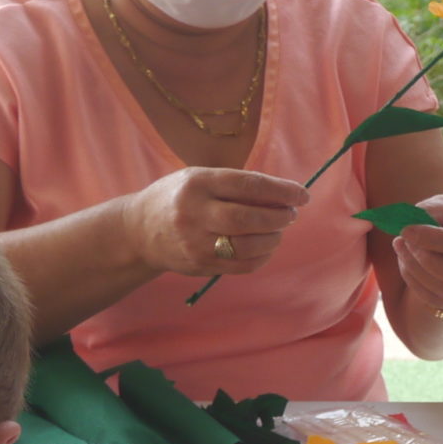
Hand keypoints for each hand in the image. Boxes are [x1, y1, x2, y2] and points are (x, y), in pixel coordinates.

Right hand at [132, 166, 306, 277]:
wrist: (140, 231)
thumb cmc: (179, 197)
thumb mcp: (199, 178)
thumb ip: (236, 185)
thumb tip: (284, 195)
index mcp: (197, 183)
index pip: (248, 185)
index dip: (281, 190)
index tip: (302, 194)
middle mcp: (195, 213)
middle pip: (249, 218)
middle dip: (279, 216)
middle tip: (291, 214)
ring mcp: (196, 243)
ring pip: (248, 245)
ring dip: (273, 238)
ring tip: (278, 229)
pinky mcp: (200, 265)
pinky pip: (243, 265)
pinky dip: (263, 256)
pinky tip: (266, 246)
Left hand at [391, 195, 442, 312]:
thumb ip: (436, 209)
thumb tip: (415, 221)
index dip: (434, 238)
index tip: (406, 230)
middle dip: (425, 259)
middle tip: (403, 239)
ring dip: (415, 269)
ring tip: (400, 246)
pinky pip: (435, 300)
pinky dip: (414, 282)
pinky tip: (404, 261)